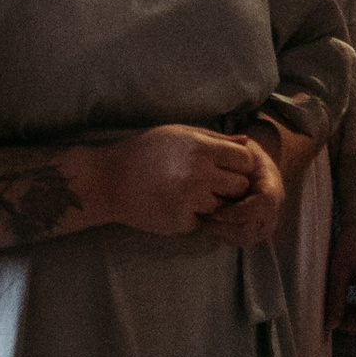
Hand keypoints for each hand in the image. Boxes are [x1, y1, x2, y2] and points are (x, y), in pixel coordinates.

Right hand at [100, 122, 279, 240]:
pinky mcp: (180, 221)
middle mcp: (198, 173)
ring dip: (213, 204)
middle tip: (212, 184)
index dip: (239, 165)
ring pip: (223, 207)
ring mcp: (190, 200)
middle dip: (231, 186)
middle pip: (240, 186)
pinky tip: (175, 205)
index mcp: (200, 148)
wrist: (109, 180)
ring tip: (190, 194)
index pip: (244, 160)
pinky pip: (203, 222)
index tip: (226, 167)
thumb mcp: (179, 134)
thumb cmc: (145, 151)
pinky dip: (194, 217)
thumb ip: (214, 138)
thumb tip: (246, 141)